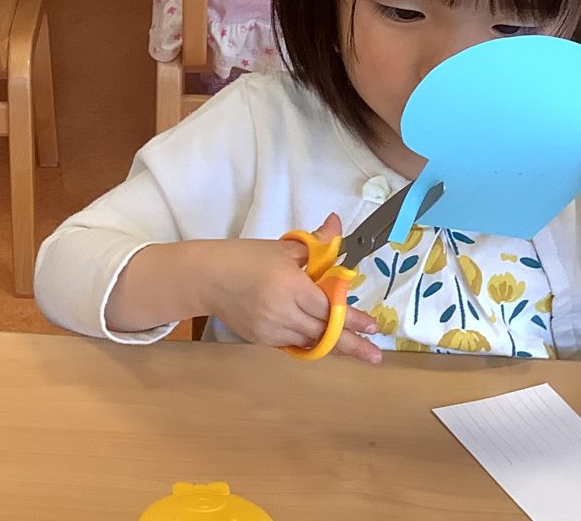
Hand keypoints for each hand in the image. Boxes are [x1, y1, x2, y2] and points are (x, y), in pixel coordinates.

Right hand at [202, 214, 381, 361]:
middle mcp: (282, 312)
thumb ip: (316, 242)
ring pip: (311, 343)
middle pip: (324, 333)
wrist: (205, 278)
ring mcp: (271, 329)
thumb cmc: (243, 257)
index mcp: (290, 286)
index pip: (330, 307)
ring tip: (357, 350)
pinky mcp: (262, 340)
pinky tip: (323, 343)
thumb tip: (336, 225)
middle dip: (352, 344)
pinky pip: (294, 344)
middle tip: (375, 355)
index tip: (374, 326)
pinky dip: (310, 343)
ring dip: (333, 345)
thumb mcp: (283, 247)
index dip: (353, 318)